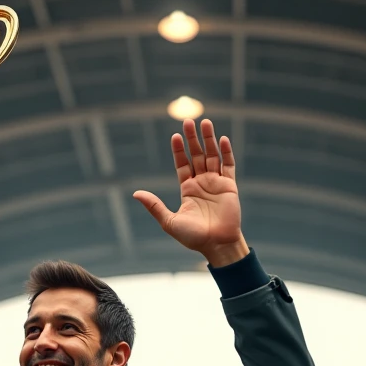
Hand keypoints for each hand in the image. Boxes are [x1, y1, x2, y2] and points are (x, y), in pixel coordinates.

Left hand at [133, 119, 247, 265]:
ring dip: (209, 139)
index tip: (175, 136)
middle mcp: (202, 183)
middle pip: (197, 155)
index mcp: (187, 189)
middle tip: (188, 120)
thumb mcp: (169, 221)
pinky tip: (222, 139)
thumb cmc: (193, 237)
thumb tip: (135, 193)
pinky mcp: (230, 186)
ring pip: (212, 156)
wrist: (216, 245)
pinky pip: (228, 165)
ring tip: (205, 122)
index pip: (182, 164)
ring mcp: (216, 183)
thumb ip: (154, 206)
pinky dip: (226, 152)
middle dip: (193, 139)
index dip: (179, 150)